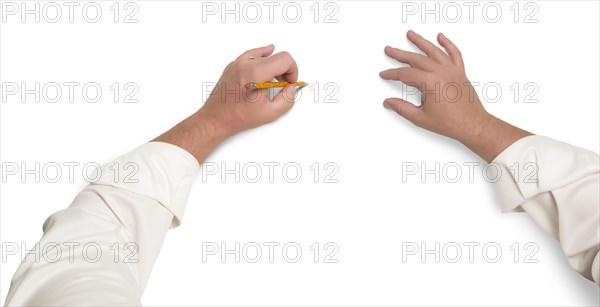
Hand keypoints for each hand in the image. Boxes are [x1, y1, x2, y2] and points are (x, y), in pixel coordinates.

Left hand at [153, 44, 298, 162]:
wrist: (216, 118)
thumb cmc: (239, 117)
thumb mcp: (271, 113)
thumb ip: (288, 98)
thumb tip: (292, 87)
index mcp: (256, 73)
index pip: (285, 59)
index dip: (293, 71)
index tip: (290, 83)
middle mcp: (246, 64)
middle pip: (276, 56)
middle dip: (285, 69)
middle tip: (283, 84)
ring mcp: (238, 63)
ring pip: (265, 55)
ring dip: (273, 65)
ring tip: (272, 80)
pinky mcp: (233, 65)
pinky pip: (252, 54)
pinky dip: (262, 55)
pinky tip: (267, 53)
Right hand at [380, 30, 530, 161]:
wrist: (472, 125)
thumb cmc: (451, 123)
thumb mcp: (420, 118)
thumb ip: (402, 108)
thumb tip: (389, 102)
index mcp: (431, 83)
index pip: (405, 74)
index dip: (392, 73)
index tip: (385, 74)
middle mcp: (441, 73)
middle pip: (416, 58)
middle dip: (400, 54)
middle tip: (390, 50)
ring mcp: (452, 71)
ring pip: (433, 51)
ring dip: (420, 41)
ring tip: (410, 34)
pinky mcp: (460, 72)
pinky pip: (454, 53)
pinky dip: (448, 44)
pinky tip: (441, 37)